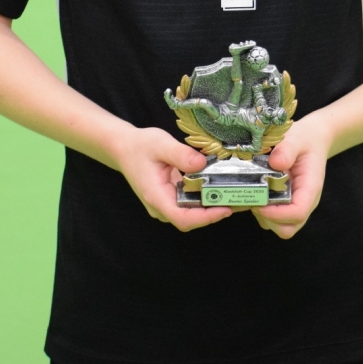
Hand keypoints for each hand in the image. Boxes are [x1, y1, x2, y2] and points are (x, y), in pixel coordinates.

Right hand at [114, 126, 232, 231]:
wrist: (124, 148)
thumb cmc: (140, 146)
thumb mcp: (160, 144)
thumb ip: (180, 155)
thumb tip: (202, 163)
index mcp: (156, 197)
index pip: (183, 218)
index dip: (205, 217)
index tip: (225, 209)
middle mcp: (161, 206)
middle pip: (191, 219)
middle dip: (214, 213)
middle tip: (238, 200)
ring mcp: (165, 204)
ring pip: (191, 213)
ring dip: (212, 207)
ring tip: (235, 196)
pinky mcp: (170, 198)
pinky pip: (189, 204)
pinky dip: (205, 199)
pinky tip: (220, 188)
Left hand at [251, 116, 329, 239]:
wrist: (313, 139)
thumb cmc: (306, 140)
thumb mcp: (297, 138)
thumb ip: (287, 149)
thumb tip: (275, 162)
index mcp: (310, 188)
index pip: (297, 213)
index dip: (277, 213)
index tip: (259, 202)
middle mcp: (304, 202)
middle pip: (288, 227)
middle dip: (268, 218)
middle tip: (254, 197)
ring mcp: (294, 205)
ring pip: (278, 226)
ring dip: (263, 215)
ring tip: (253, 192)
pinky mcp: (285, 204)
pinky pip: (273, 218)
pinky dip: (261, 211)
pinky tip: (255, 191)